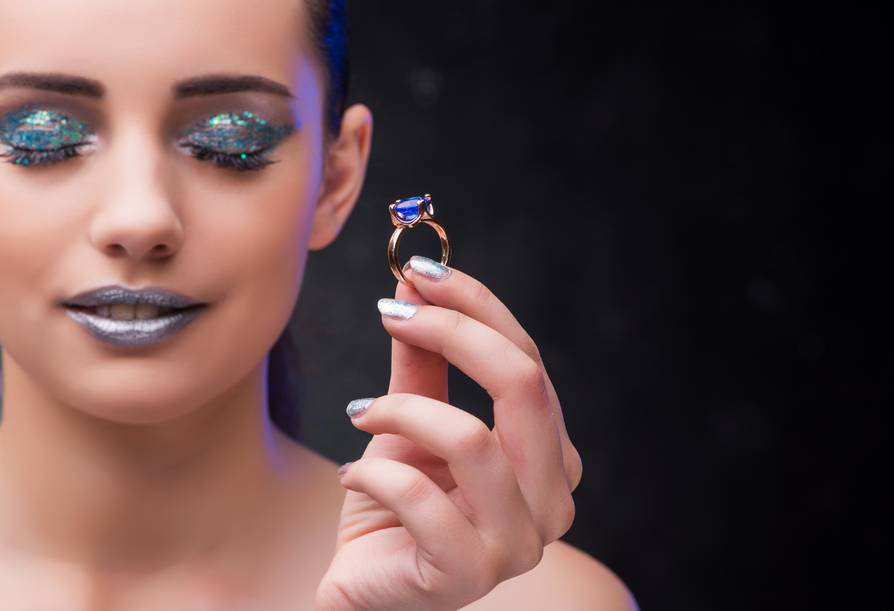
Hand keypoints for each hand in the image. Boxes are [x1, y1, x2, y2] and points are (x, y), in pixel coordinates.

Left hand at [316, 256, 581, 610]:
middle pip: (523, 386)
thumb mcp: (409, 422)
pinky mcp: (467, 576)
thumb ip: (423, 361)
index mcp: (552, 457)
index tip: (416, 274)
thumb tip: (414, 286)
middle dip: (453, 332)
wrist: (363, 585)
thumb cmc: (394, 506)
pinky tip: (351, 475)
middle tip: (392, 312)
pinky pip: (421, 498)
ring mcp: (517, 546)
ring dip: (401, 410)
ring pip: (472, 439)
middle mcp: (552, 501)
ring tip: (360, 413)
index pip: (528, 361)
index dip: (475, 307)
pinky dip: (372, 474)